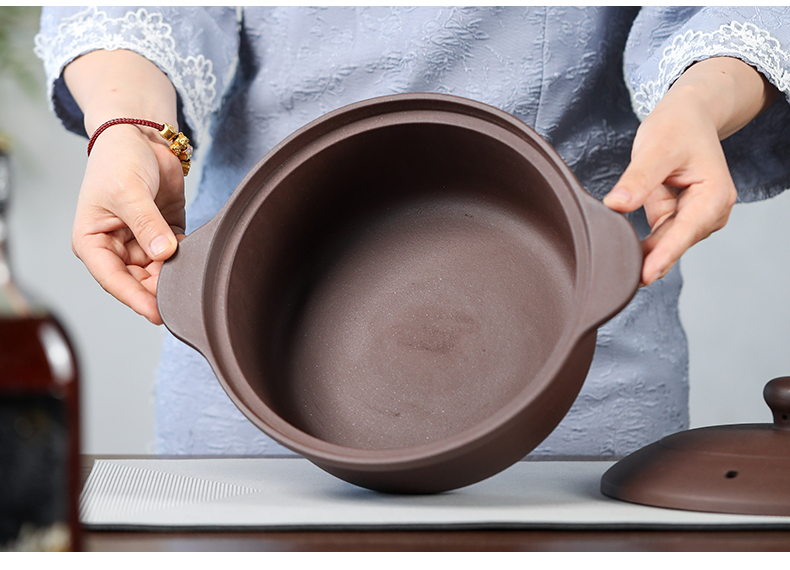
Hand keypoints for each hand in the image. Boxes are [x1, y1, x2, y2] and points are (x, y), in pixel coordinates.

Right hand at [71, 123, 185, 323]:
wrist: (139, 135)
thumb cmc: (118, 159)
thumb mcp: (128, 191)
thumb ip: (147, 224)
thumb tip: (163, 253)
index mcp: (93, 241)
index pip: (113, 279)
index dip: (135, 298)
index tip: (156, 313)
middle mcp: (116, 247)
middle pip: (139, 281)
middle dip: (159, 288)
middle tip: (182, 294)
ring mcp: (141, 242)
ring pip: (159, 272)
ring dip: (175, 273)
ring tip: (190, 272)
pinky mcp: (164, 233)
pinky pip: (176, 255)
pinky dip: (186, 258)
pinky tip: (196, 256)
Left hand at [603, 57, 778, 285]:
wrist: (687, 117)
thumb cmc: (677, 127)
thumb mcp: (655, 148)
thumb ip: (637, 179)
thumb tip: (616, 205)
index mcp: (714, 195)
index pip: (685, 232)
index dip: (664, 255)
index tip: (645, 275)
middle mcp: (710, 212)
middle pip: (675, 243)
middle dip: (650, 260)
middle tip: (619, 280)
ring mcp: (694, 217)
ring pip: (665, 244)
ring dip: (644, 255)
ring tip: (616, 270)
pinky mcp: (678, 218)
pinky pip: (658, 238)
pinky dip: (642, 245)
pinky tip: (623, 255)